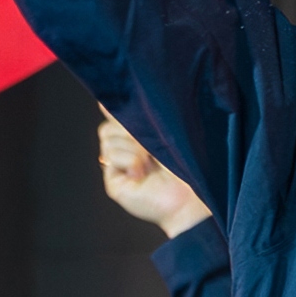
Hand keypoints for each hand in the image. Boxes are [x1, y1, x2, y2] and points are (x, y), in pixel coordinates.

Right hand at [96, 109, 207, 239]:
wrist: (192, 194)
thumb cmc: (186, 162)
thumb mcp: (161, 132)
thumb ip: (136, 117)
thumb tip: (103, 103)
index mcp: (137, 140)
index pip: (114, 119)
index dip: (113, 111)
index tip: (115, 106)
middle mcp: (125, 154)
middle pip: (108, 128)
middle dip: (128, 130)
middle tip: (150, 144)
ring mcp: (118, 170)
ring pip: (107, 139)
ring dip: (133, 147)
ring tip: (151, 162)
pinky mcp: (114, 183)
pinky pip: (111, 156)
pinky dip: (130, 160)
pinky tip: (143, 173)